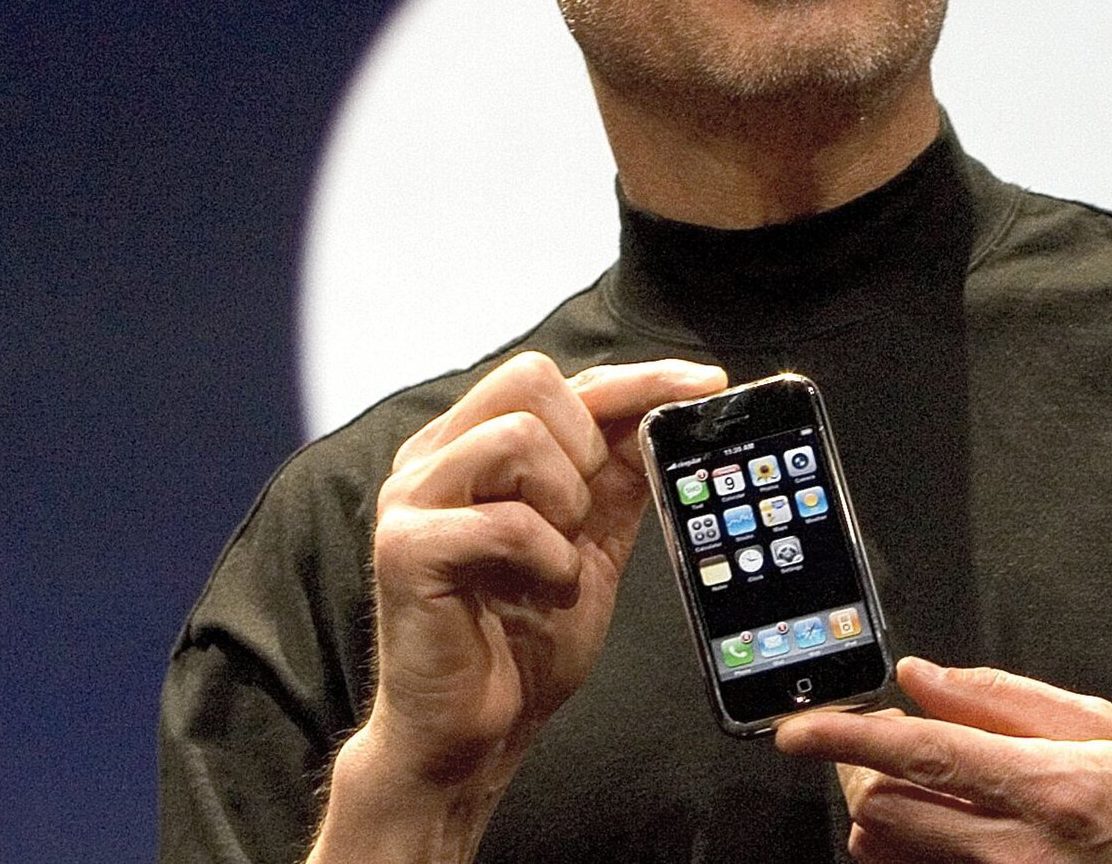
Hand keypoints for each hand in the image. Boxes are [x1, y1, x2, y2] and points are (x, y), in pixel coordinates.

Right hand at [310, 351, 725, 862]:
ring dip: (565, 502)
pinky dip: (549, 559)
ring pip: (514, 436)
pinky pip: (505, 520)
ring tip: (560, 555)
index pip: (564, 378)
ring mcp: (412, 498)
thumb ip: (619, 470)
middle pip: (529, 379)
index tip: (707, 385)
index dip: (639, 378)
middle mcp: (435, 457)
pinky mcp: (404, 550)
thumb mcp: (592, 536)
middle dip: (585, 444)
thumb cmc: (524, 634)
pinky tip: (546, 589)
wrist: (474, 734)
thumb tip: (676, 408)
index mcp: (474, 444)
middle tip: (587, 512)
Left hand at [775, 658, 1111, 863]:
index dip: (846, 738)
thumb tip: (923, 677)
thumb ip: (1003, 697)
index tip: (799, 730)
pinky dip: (902, 848)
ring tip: (911, 784)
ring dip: (879, 810)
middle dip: (862, 771)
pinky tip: (929, 823)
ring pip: (889, 851)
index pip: (920, 753)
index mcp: (1046, 785)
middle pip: (886, 809)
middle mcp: (1018, 849)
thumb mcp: (1101, 726)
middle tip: (877, 745)